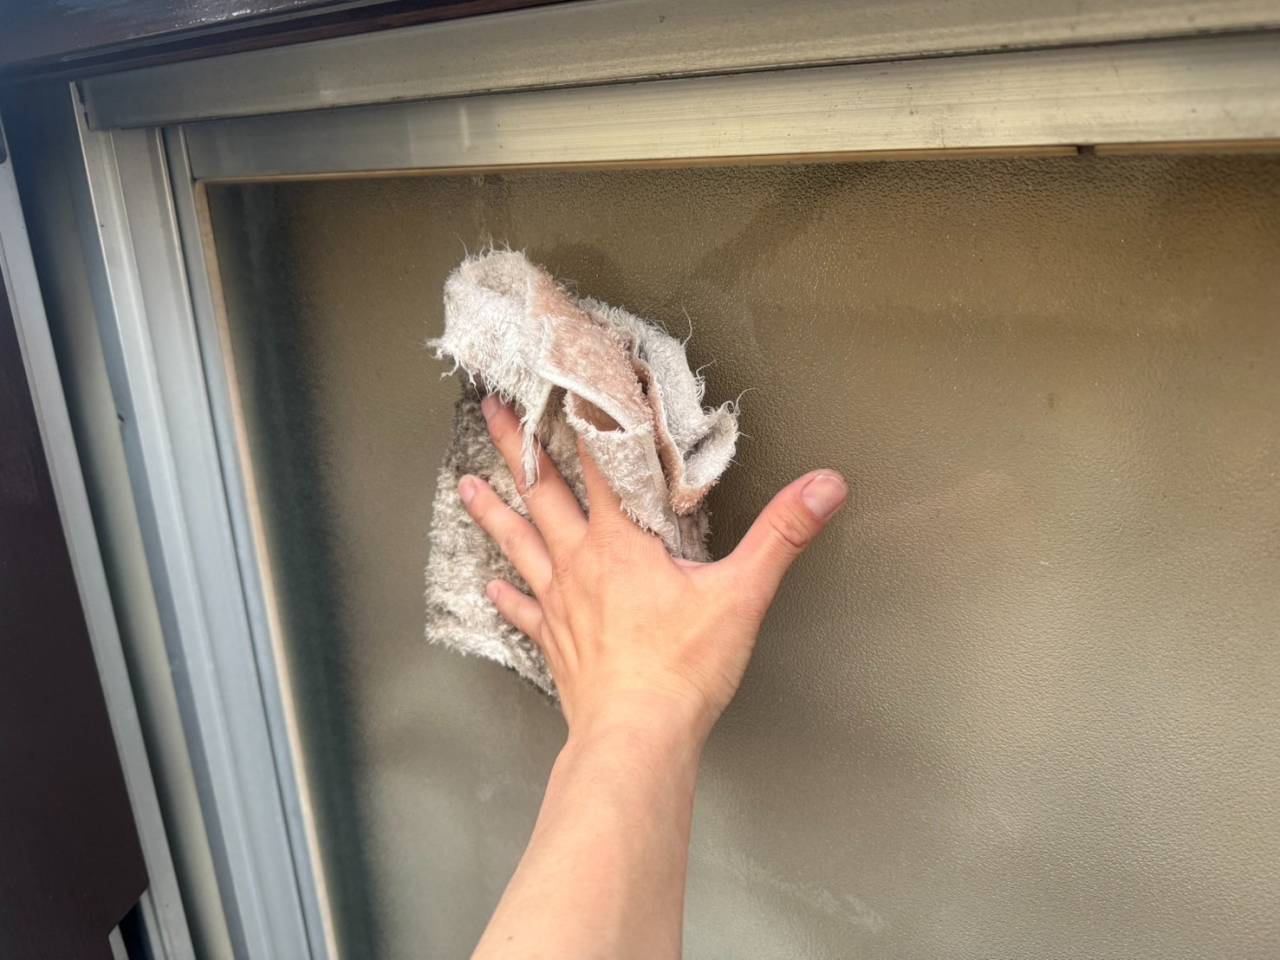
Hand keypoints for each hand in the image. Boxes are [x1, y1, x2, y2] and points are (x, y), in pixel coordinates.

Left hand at [458, 394, 846, 745]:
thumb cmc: (682, 669)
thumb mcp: (741, 594)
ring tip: (466, 484)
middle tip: (488, 411)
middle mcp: (580, 563)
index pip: (600, 465)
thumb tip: (824, 485)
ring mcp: (560, 604)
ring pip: (518, 543)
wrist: (636, 737)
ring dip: (493, 511)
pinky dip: (507, 596)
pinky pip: (523, 610)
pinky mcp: (554, 642)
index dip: (587, 420)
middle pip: (541, 492)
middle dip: (515, 446)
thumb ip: (782, 534)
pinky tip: (491, 586)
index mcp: (621, 543)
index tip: (567, 382)